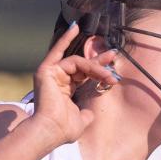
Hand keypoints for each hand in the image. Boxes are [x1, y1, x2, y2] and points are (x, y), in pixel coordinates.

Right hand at [27, 23, 118, 145]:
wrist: (51, 131)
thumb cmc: (63, 129)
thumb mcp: (80, 120)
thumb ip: (86, 114)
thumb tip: (90, 114)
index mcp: (65, 90)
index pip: (84, 75)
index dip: (98, 70)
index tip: (113, 69)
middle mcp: (57, 80)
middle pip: (82, 65)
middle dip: (99, 61)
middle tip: (114, 55)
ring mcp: (51, 74)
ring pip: (77, 62)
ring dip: (95, 66)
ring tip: (108, 73)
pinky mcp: (46, 70)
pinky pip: (58, 51)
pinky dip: (66, 39)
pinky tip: (76, 28)